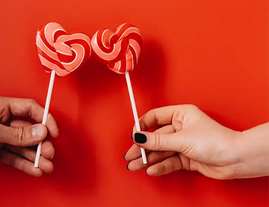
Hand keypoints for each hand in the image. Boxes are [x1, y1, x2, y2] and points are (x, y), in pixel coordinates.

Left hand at [0, 95, 58, 177]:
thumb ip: (16, 134)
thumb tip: (39, 131)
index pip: (29, 108)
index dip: (44, 119)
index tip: (53, 132)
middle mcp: (1, 121)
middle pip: (28, 129)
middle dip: (40, 142)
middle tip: (48, 153)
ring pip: (23, 145)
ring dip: (35, 155)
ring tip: (46, 166)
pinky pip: (14, 157)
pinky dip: (24, 164)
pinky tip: (34, 169)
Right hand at [124, 104, 241, 179]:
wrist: (235, 159)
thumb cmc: (216, 141)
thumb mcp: (181, 139)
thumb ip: (157, 140)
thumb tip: (138, 137)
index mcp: (181, 114)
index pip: (154, 117)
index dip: (142, 126)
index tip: (133, 136)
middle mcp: (181, 128)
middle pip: (155, 137)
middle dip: (142, 147)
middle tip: (130, 155)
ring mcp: (183, 143)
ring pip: (161, 151)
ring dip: (148, 159)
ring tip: (135, 166)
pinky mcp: (186, 157)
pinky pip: (169, 161)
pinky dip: (160, 166)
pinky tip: (152, 170)